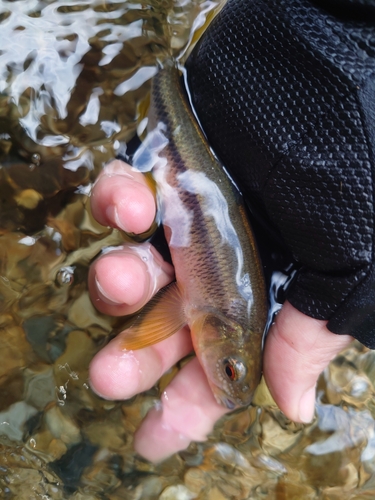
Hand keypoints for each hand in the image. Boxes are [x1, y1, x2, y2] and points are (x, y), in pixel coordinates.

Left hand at [88, 159, 352, 461]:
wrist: (335, 74)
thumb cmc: (356, 169)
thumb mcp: (349, 267)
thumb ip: (311, 337)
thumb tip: (293, 409)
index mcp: (264, 292)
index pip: (219, 362)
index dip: (187, 404)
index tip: (151, 440)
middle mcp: (220, 261)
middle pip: (161, 324)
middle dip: (133, 354)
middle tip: (108, 378)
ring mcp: (185, 217)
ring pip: (130, 267)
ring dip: (117, 283)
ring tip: (123, 280)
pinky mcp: (160, 168)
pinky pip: (118, 196)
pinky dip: (114, 205)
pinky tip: (133, 208)